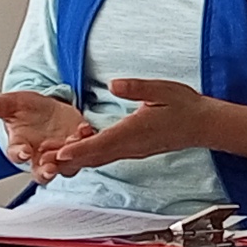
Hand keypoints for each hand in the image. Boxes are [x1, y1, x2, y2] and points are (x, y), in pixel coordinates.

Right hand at [0, 91, 95, 173]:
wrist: (50, 109)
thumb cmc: (28, 111)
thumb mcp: (12, 104)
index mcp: (21, 148)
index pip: (17, 156)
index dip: (19, 154)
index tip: (23, 151)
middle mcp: (41, 156)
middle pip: (42, 172)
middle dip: (46, 171)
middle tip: (50, 168)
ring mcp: (62, 154)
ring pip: (66, 166)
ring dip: (68, 160)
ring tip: (69, 147)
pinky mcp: (79, 146)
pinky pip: (85, 148)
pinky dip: (85, 139)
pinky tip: (84, 129)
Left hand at [38, 78, 246, 177]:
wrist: (203, 125)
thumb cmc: (184, 106)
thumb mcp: (162, 89)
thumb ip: (137, 88)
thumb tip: (114, 84)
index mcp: (135, 131)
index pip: (102, 143)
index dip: (79, 148)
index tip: (60, 153)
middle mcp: (131, 146)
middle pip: (94, 157)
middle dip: (68, 160)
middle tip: (43, 162)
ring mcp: (132, 150)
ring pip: (98, 159)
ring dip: (75, 160)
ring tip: (51, 159)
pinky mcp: (134, 150)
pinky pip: (106, 156)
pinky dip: (88, 156)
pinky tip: (75, 153)